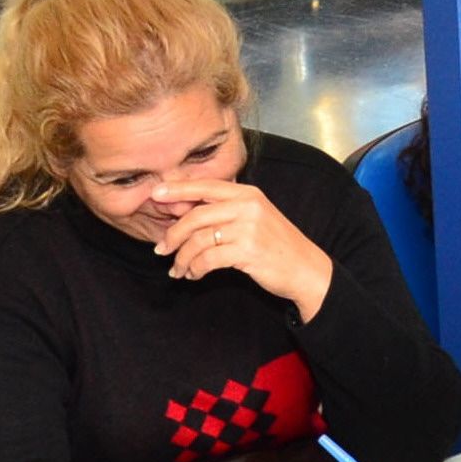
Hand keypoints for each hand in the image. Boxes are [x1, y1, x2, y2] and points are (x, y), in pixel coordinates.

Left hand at [152, 179, 333, 317]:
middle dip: (172, 235)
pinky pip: (207, 259)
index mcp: (248, 194)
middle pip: (195, 216)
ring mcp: (249, 228)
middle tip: (161, 249)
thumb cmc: (276, 245)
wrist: (305, 269)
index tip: (155, 194)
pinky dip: (195, 269)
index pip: (205, 186)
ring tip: (179, 270)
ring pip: (198, 240)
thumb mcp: (253, 218)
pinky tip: (194, 275)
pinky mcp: (247, 251)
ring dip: (182, 258)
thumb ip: (222, 211)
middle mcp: (248, 206)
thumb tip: (179, 209)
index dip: (176, 189)